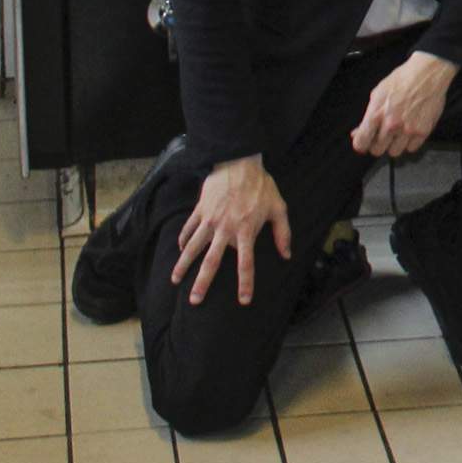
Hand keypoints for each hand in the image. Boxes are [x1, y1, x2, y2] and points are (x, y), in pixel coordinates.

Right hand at [171, 155, 290, 307]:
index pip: (246, 263)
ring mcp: (210, 220)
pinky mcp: (200, 210)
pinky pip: (188, 228)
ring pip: (194, 247)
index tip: (243, 300)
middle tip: (195, 301)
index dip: (245, 283)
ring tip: (175, 280)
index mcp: (246, 230)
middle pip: (212, 261)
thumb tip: (286, 254)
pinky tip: (180, 250)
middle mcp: (226, 229)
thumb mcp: (278, 207)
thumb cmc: (262, 185)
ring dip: (183, 265)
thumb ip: (283, 232)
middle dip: (203, 283)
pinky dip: (183, 239)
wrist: (240, 161)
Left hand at [350, 51, 458, 159]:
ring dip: (394, 145)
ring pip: (394, 152)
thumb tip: (358, 132)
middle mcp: (391, 124)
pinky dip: (410, 143)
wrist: (427, 74)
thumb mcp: (377, 94)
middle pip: (377, 150)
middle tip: (383, 135)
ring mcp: (408, 129)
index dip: (361, 144)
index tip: (364, 143)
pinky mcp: (423, 131)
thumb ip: (367, 116)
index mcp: (376, 114)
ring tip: (398, 133)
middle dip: (378, 144)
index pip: (361, 143)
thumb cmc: (402, 80)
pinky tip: (410, 131)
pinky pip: (411, 148)